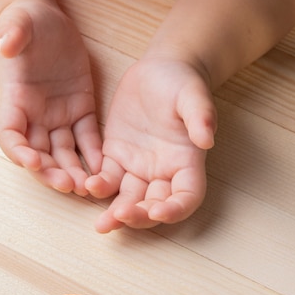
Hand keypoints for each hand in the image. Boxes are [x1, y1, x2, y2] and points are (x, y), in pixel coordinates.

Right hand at [0, 0, 101, 195]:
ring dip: (73, 172)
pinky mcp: (80, 112)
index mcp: (14, 99)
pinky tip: (104, 170)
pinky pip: (88, 139)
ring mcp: (57, 118)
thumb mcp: (18, 22)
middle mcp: (34, 116)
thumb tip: (6, 43)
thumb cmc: (27, 22)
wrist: (47, 21)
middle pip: (38, 153)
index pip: (9, 133)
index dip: (18, 151)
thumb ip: (12, 33)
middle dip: (51, 172)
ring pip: (64, 153)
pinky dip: (94, 156)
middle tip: (67, 185)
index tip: (31, 162)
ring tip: (86, 188)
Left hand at [86, 57, 216, 230]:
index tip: (157, 212)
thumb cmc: (182, 82)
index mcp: (186, 164)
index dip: (174, 210)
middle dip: (138, 216)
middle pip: (153, 206)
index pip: (186, 198)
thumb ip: (201, 116)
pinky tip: (88, 187)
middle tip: (121, 217)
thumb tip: (207, 139)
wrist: (160, 69)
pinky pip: (108, 180)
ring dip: (116, 215)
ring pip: (128, 200)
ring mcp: (139, 168)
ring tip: (101, 225)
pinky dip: (99, 187)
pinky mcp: (117, 158)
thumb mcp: (194, 95)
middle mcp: (163, 173)